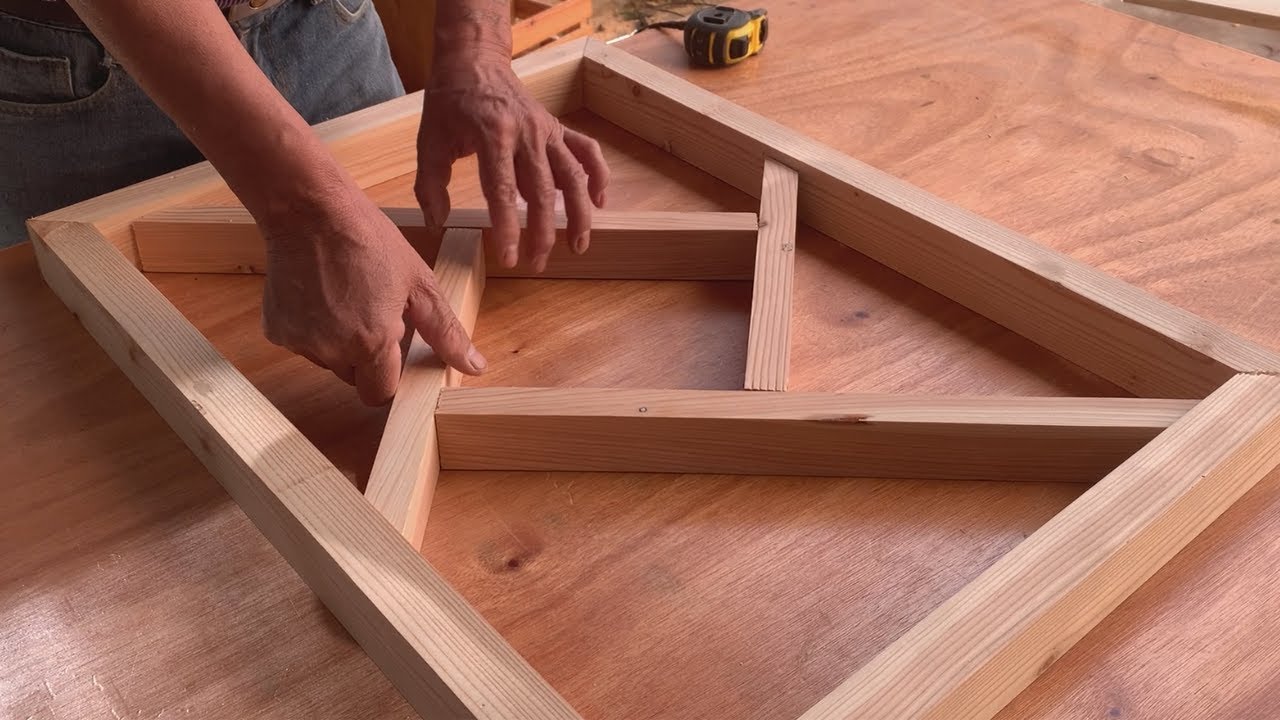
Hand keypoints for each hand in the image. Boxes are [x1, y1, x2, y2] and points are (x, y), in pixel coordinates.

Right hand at [260, 190, 486, 405]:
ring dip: (339, 343)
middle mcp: (331, 350)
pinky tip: (321, 295)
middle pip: (354, 379)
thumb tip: (474, 367)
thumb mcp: (419, 283)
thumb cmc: (369, 240)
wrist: (310, 211)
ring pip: (328, 362)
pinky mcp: (276, 330)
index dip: (389, 376)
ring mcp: (300, 341)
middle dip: (366, 358)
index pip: (380, 394)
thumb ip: (445, 332)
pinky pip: (303, 343)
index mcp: (370, 343)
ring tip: (347, 298)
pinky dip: (314, 328)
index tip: (394, 351)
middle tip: (372, 313)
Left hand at [415, 54, 609, 272]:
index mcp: (492, 135)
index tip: (509, 259)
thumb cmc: (450, 101)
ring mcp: (546, 130)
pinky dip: (597, 175)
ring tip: (579, 246)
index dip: (508, 228)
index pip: (502, 191)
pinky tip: (599, 202)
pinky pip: (586, 151)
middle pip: (542, 191)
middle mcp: (526, 133)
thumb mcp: (429, 140)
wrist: (474, 59)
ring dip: (579, 214)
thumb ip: (431, 184)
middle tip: (537, 264)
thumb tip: (437, 223)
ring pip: (572, 176)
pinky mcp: (557, 128)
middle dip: (543, 233)